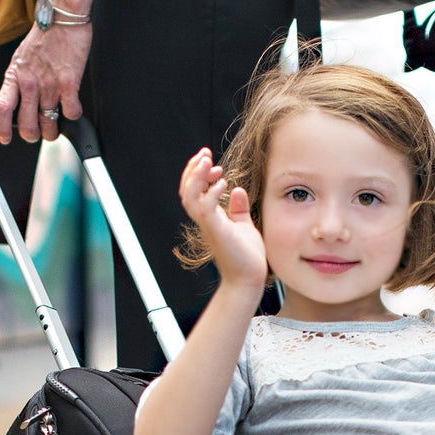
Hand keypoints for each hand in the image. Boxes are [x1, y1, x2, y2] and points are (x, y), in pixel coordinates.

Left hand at [0, 22, 93, 143]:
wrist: (61, 16)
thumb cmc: (45, 36)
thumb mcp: (21, 58)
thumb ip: (19, 80)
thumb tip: (19, 99)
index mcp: (14, 76)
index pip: (1, 110)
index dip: (2, 129)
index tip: (6, 138)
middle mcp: (29, 83)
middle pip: (27, 124)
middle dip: (33, 136)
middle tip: (38, 133)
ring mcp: (49, 84)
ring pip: (49, 123)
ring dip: (53, 130)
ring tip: (56, 127)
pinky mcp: (69, 83)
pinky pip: (71, 112)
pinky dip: (73, 116)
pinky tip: (72, 109)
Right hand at [179, 148, 267, 288]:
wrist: (248, 280)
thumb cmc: (247, 258)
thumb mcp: (244, 226)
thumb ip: (238, 209)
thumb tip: (236, 191)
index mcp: (210, 218)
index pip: (194, 190)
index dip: (198, 173)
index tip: (210, 160)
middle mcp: (205, 220)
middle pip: (186, 190)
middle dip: (193, 169)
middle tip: (204, 154)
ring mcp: (209, 225)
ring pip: (189, 197)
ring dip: (197, 177)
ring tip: (208, 162)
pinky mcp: (217, 231)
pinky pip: (205, 209)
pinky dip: (211, 193)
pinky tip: (223, 183)